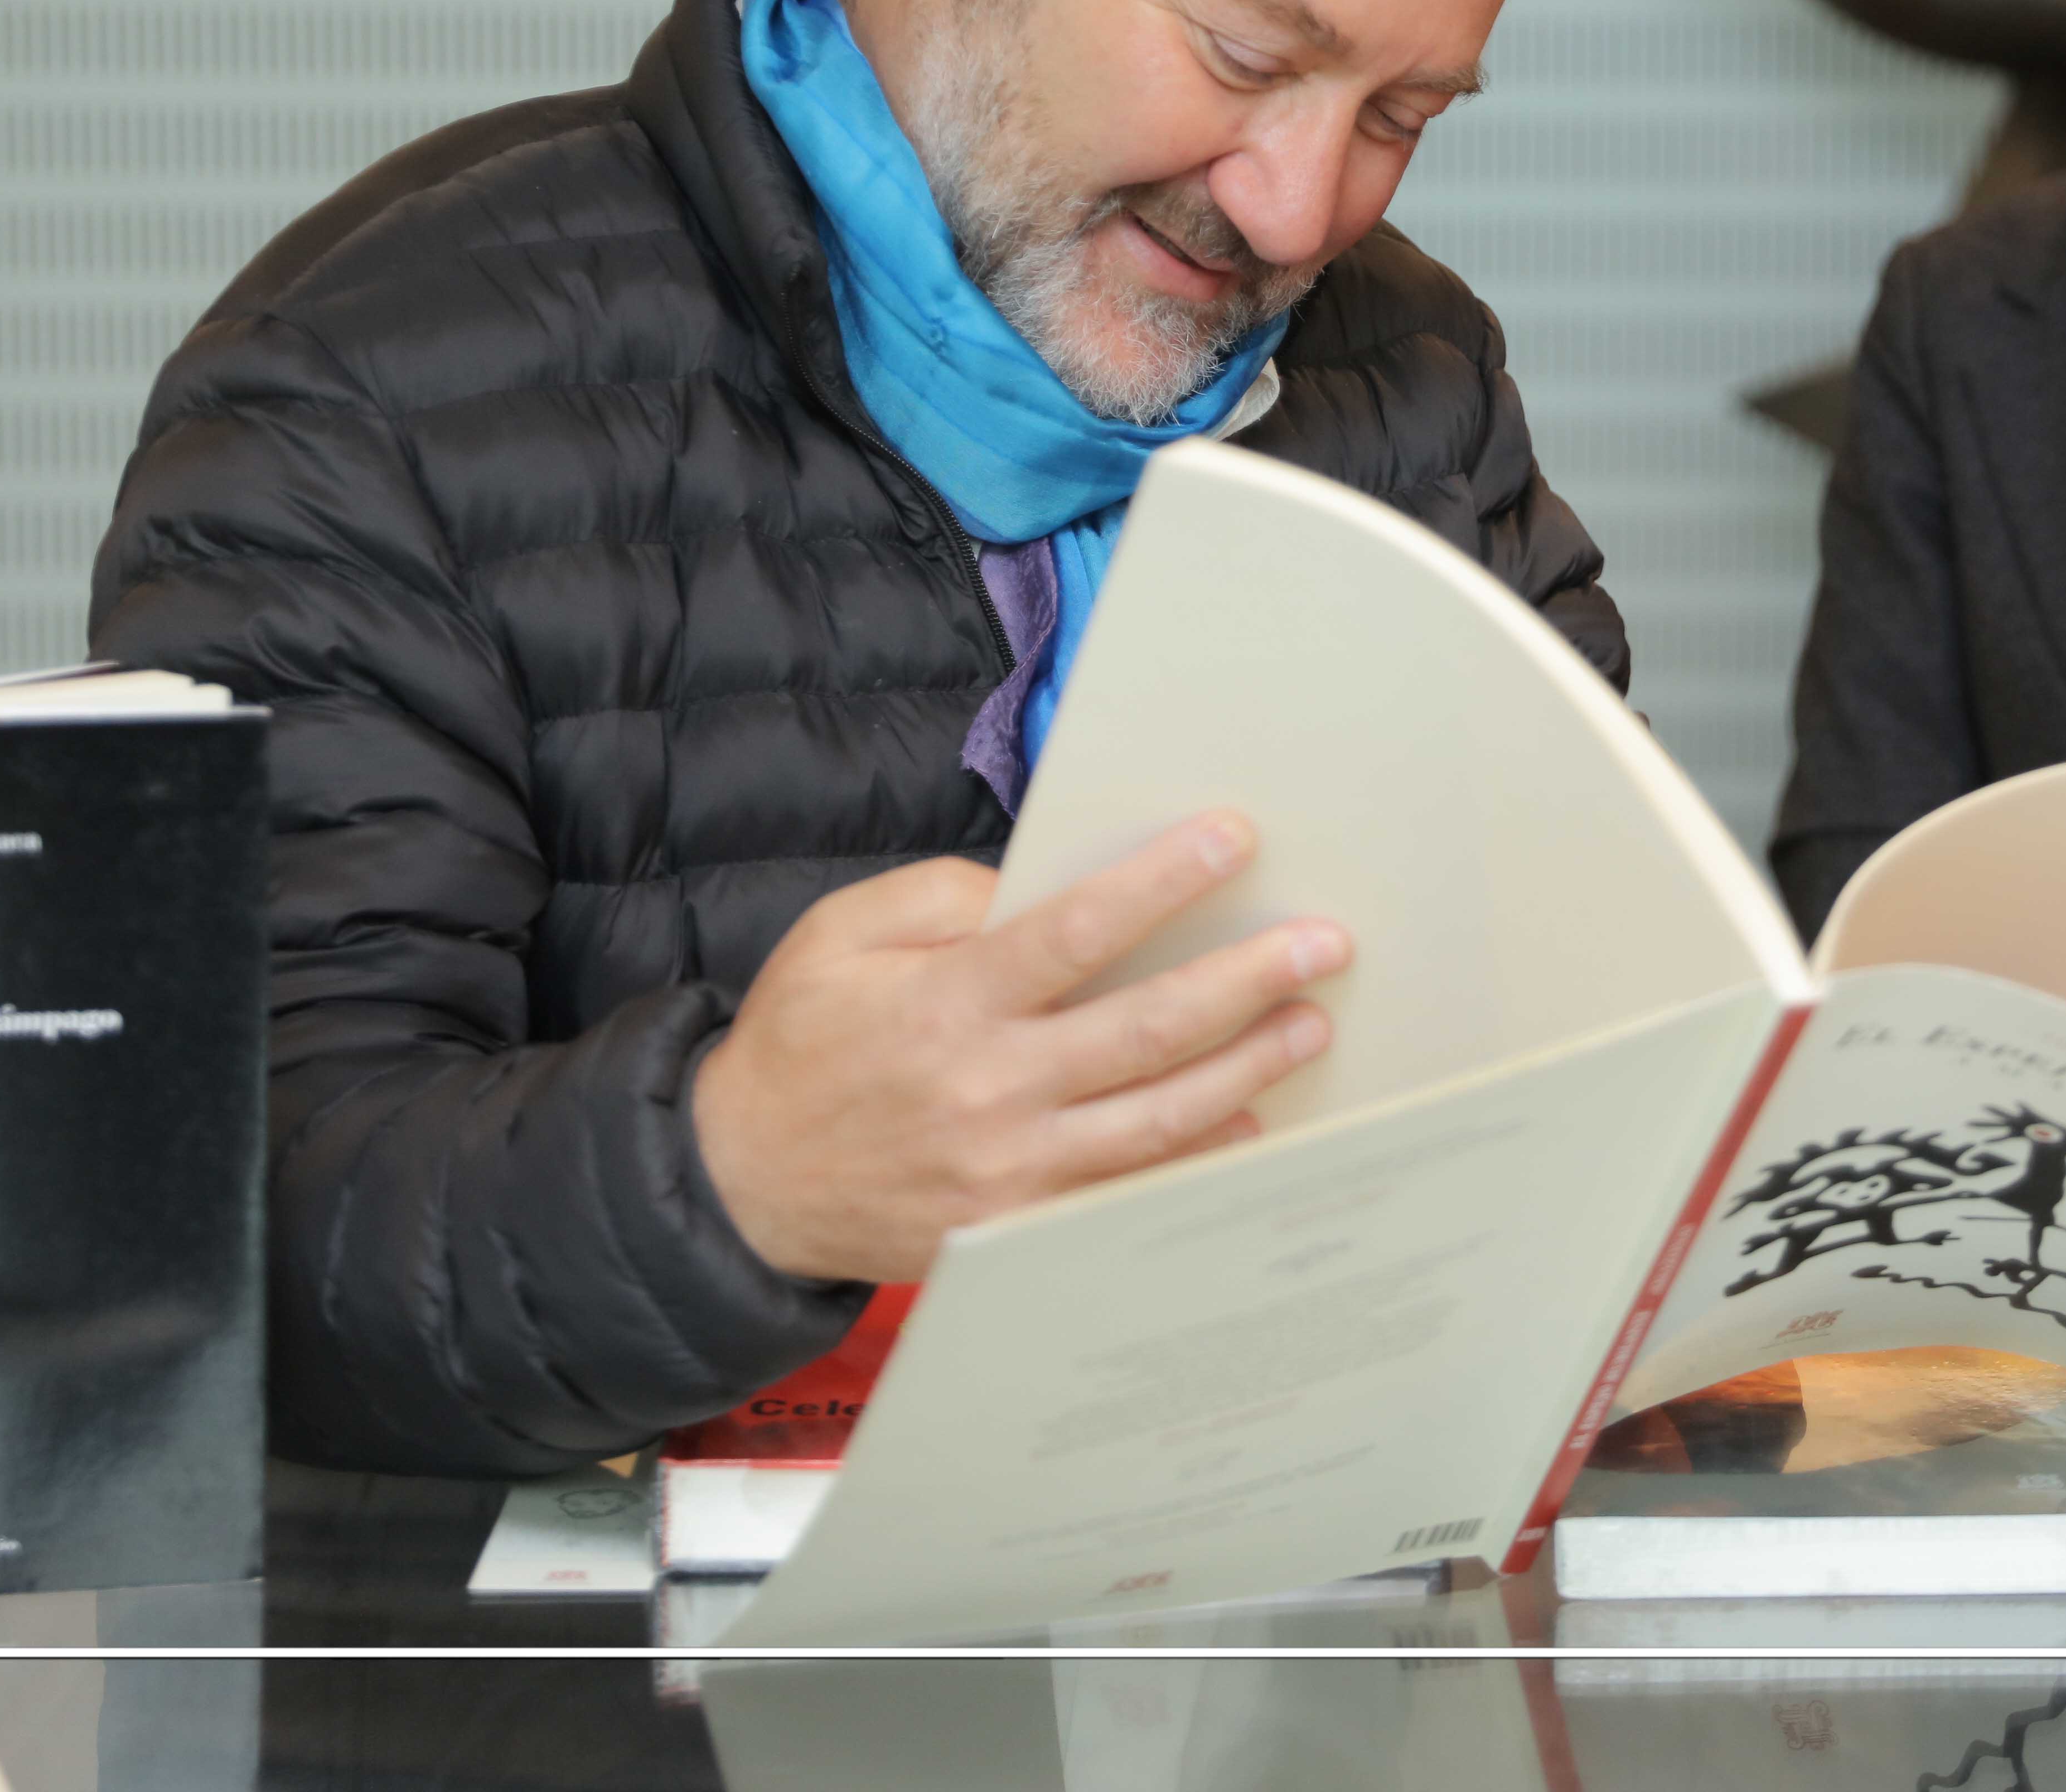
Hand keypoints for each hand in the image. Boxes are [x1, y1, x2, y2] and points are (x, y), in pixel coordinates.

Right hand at [690, 813, 1345, 1282]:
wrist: (739, 1183)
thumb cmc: (801, 1042)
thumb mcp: (841, 936)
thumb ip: (940, 900)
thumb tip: (1036, 888)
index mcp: (948, 1003)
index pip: (1077, 931)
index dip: (1163, 883)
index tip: (1236, 838)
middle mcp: (989, 1089)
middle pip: (1145, 1029)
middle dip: (1246, 981)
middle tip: (1326, 944)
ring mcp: (1008, 1170)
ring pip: (1155, 1119)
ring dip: (1246, 1070)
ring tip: (1310, 1025)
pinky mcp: (1014, 1229)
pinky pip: (1124, 1194)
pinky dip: (1194, 1161)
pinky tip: (1249, 1124)